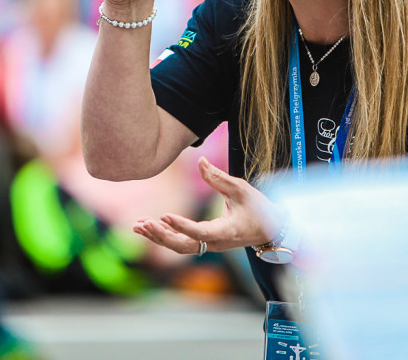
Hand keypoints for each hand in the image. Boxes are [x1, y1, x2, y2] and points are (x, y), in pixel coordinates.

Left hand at [132, 157, 282, 255]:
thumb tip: (200, 161)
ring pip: (179, 247)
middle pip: (184, 246)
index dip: (182, 226)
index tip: (165, 216)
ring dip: (158, 237)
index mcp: (227, 231)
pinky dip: (164, 236)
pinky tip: (147, 226)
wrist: (270, 229)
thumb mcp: (242, 189)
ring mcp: (209, 245)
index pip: (201, 232)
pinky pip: (181, 242)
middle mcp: (216, 243)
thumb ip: (219, 177)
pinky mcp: (204, 242)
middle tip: (144, 223)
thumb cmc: (259, 208)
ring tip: (137, 226)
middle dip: (162, 236)